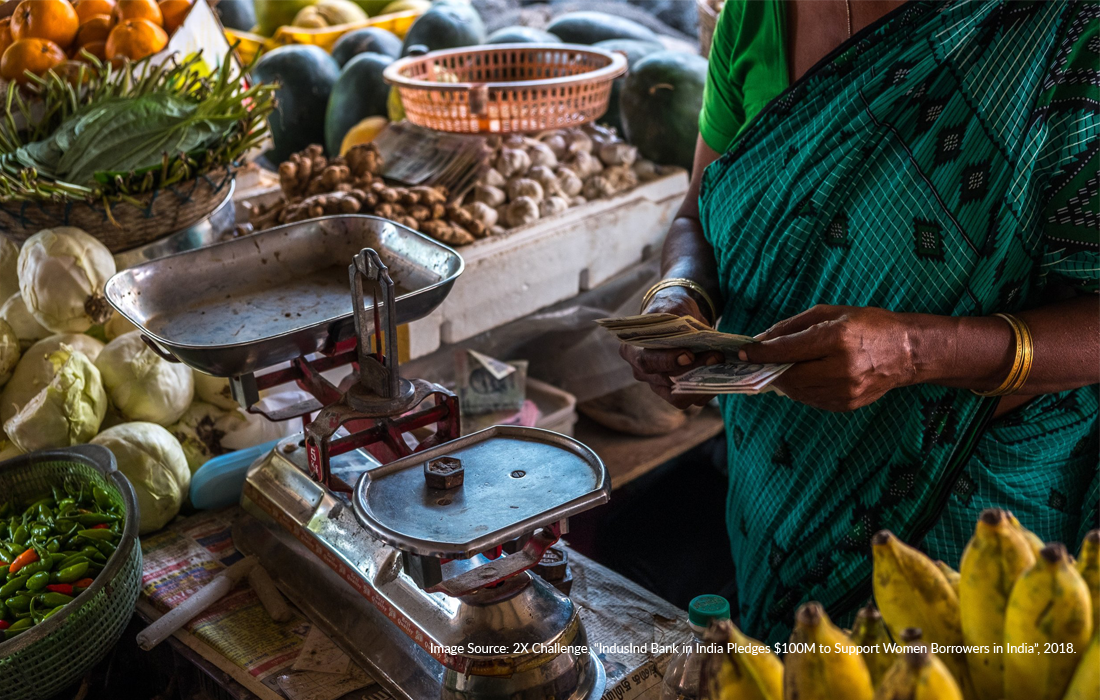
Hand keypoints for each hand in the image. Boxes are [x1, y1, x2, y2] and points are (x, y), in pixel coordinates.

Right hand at [618, 287, 723, 408]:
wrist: (677, 317)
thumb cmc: (670, 311)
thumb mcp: (673, 307)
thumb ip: (680, 320)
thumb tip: (696, 336)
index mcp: (632, 350)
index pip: (646, 361)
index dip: (667, 361)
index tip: (689, 354)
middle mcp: (642, 372)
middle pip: (665, 380)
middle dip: (693, 370)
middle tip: (716, 356)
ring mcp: (658, 385)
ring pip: (679, 397)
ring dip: (703, 383)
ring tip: (722, 364)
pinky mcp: (676, 393)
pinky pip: (693, 399)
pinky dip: (710, 389)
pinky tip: (723, 374)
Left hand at [738, 305, 918, 411]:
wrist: (907, 352)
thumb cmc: (868, 325)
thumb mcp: (831, 313)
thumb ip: (793, 326)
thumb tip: (762, 340)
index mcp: (836, 339)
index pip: (787, 350)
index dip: (761, 353)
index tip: (744, 352)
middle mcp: (840, 368)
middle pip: (788, 375)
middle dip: (770, 369)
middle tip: (759, 362)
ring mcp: (845, 390)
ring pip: (797, 391)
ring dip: (784, 380)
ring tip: (781, 368)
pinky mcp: (847, 404)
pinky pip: (811, 399)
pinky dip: (801, 389)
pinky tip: (804, 376)